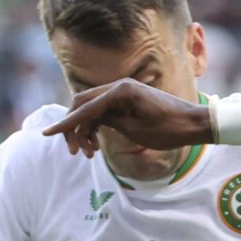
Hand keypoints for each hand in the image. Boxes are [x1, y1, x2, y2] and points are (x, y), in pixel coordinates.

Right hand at [43, 81, 211, 159]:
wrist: (193, 124)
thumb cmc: (169, 129)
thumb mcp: (135, 130)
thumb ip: (109, 121)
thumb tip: (88, 118)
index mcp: (120, 91)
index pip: (84, 107)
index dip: (65, 123)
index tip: (47, 133)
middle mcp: (119, 86)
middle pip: (82, 104)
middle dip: (73, 128)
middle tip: (75, 152)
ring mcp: (122, 92)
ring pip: (91, 108)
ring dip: (85, 130)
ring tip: (89, 154)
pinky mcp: (126, 100)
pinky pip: (102, 111)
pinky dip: (96, 126)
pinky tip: (96, 145)